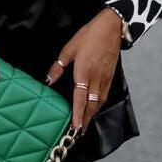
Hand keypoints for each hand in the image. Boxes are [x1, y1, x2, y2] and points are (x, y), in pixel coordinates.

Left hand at [45, 8, 121, 133]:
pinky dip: (98, 105)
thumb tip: (48, 80)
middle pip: (91, 104)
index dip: (77, 114)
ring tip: (83, 125)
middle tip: (78, 134)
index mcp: (84, 70)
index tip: (75, 127)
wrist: (112, 27)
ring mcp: (105, 78)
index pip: (80, 97)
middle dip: (84, 120)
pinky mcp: (110, 76)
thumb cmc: (89, 35)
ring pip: (98, 102)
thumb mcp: (70, 48)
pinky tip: (93, 109)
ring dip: (91, 115)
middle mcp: (96, 78)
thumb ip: (58, 66)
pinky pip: (103, 95)